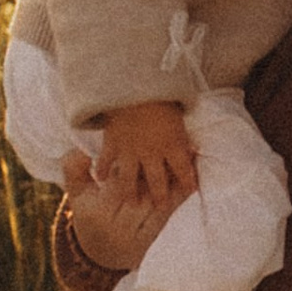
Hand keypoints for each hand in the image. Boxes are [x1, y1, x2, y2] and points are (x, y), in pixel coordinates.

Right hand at [86, 98, 198, 215]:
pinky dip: (102, 169)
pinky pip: (106, 161)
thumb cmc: (161, 94)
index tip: (191, 189)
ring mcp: (131, 151)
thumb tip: (192, 147)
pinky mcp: (113, 143)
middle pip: (158, 182)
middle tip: (160, 205)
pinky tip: (99, 178)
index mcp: (173, 145)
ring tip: (131, 201)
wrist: (134, 85)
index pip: (184, 171)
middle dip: (160, 196)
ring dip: (130, 192)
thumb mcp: (179, 113)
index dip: (188, 182)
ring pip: (130, 180)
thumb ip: (182, 134)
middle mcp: (152, 153)